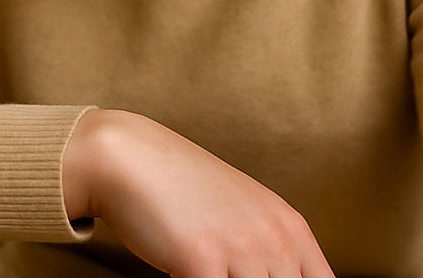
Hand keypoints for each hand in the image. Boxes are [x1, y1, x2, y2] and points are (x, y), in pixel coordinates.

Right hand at [62, 109, 333, 277]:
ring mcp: (242, 247)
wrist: (131, 156)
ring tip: (203, 274)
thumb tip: (278, 276)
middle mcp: (275, 238)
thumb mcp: (244, 217)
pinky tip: (180, 277)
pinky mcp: (203, 257)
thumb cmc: (183, 191)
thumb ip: (270, 256)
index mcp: (292, 229)